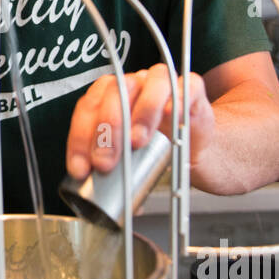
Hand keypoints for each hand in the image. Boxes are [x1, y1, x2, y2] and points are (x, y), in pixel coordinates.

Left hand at [65, 64, 215, 178]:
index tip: (81, 168)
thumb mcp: (128, 159)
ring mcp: (163, 83)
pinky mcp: (191, 89)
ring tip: (136, 142)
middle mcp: (134, 84)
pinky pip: (185, 89)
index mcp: (110, 97)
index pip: (88, 108)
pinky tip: (172, 120)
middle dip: (106, 130)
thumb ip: (110, 168)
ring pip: (149, 85)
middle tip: (105, 162)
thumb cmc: (158, 148)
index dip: (80, 138)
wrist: (197, 147)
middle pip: (115, 93)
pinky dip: (176, 103)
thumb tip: (96, 194)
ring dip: (140, 114)